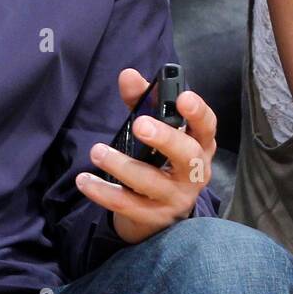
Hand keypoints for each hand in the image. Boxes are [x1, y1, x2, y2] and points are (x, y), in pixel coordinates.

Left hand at [74, 68, 216, 244]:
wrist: (158, 212)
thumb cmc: (159, 160)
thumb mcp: (155, 130)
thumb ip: (142, 101)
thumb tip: (128, 75)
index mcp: (199, 144)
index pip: (207, 126)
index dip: (198, 112)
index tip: (182, 97)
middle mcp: (194, 172)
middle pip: (187, 155)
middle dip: (165, 138)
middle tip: (139, 124)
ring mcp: (176, 198)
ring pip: (152, 182)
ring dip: (122, 165)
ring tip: (97, 152)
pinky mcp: (154, 218)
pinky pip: (127, 205)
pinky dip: (103, 192)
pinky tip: (85, 180)